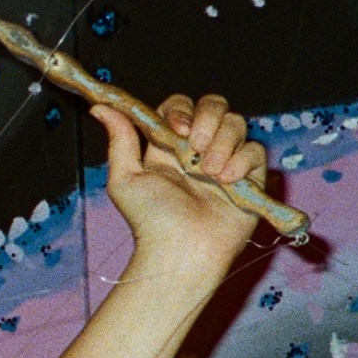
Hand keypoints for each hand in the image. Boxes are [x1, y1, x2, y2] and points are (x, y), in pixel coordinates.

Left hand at [90, 93, 267, 285]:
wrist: (182, 251)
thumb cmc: (151, 220)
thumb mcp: (126, 179)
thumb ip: (120, 140)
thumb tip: (101, 107)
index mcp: (169, 146)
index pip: (180, 107)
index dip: (181, 109)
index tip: (177, 128)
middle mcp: (199, 150)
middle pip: (214, 106)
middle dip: (207, 118)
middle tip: (196, 146)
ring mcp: (226, 161)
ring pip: (237, 124)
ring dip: (223, 142)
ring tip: (210, 173)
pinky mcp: (250, 178)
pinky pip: (256, 151)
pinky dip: (242, 161)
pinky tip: (227, 181)